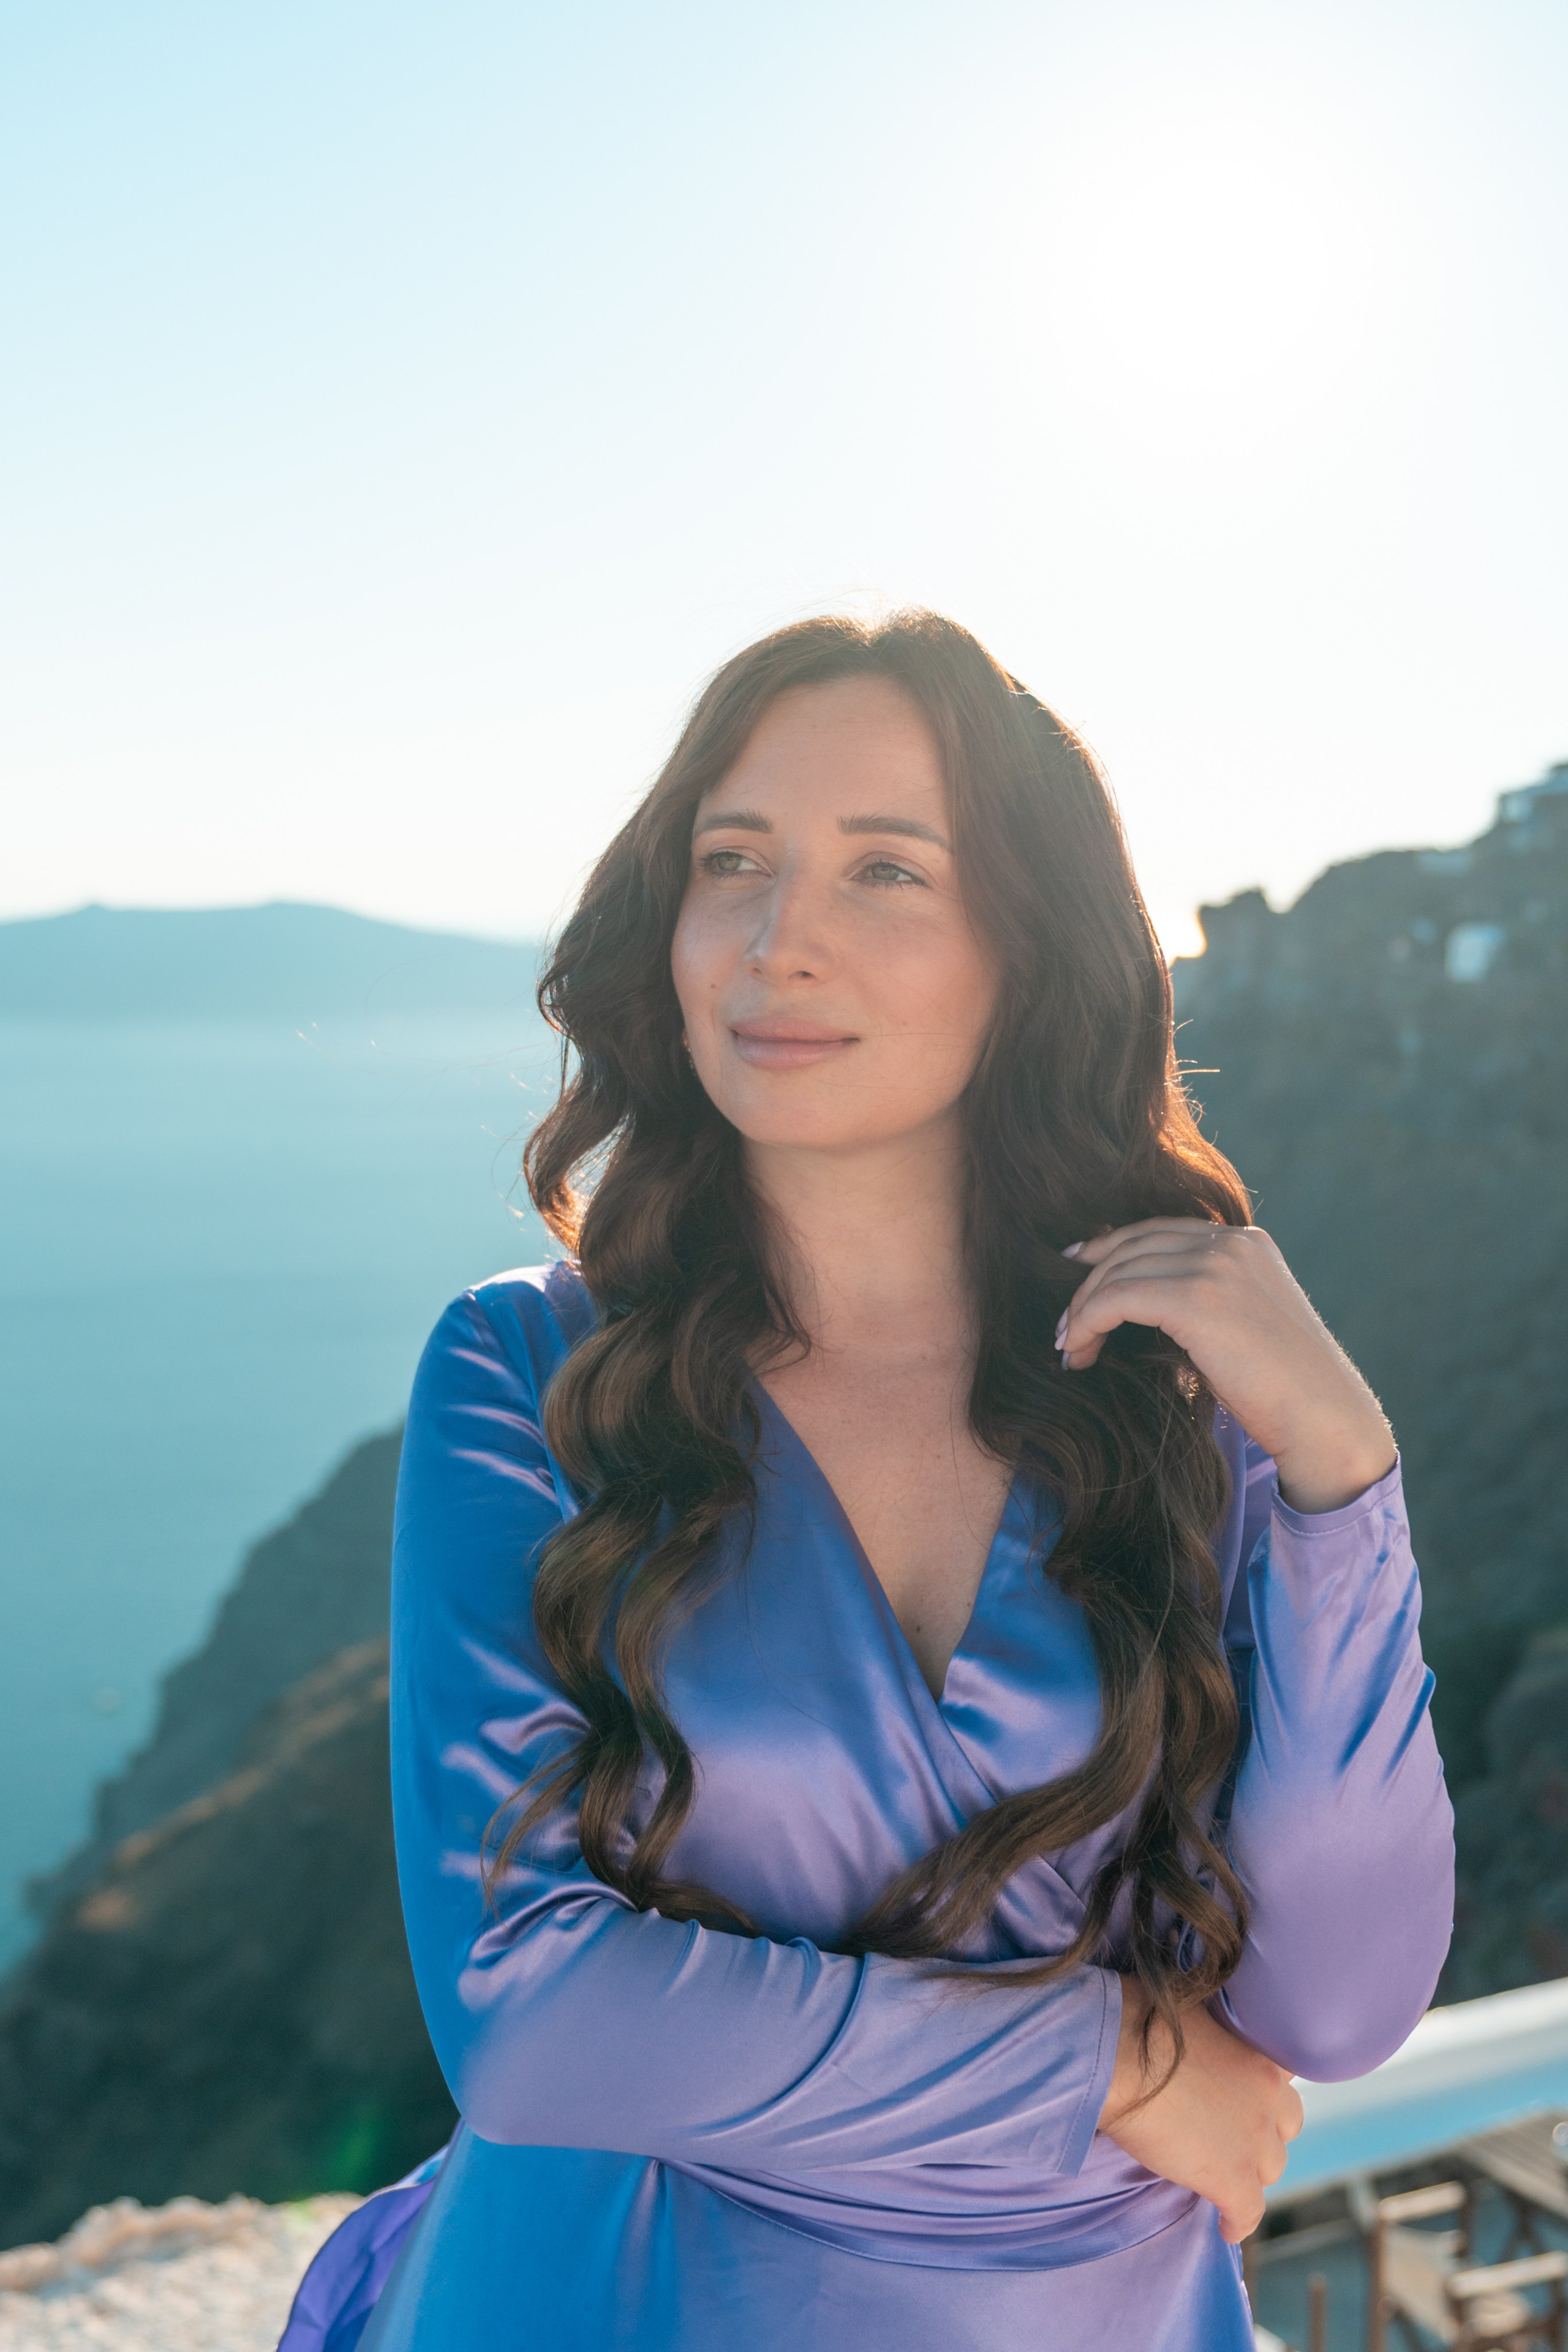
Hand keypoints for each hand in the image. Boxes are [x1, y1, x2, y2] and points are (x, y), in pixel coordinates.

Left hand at [1055, 1220, 1394, 1513]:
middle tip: (1065, 1324)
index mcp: (1248, 1242)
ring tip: (1070, 1346)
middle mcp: (1232, 1242)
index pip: (1161, 1230)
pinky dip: (1087, 1323)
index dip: (1111, 1247)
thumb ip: (1205, 1297)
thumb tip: (1139, 1299)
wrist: (1323, 1419)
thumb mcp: (1245, 1323)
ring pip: (1118, 1271)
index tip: (1077, 1268)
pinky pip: (1116, 1298)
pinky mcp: (1196, 1297)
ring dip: (1082, 1310)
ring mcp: (1216, 1265)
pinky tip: (1079, 1353)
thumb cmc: (1283, 1390)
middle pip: (1133, 1245)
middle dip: (1089, 1281)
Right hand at [1099, 1982, 1302, 2242]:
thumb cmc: (1140, 2019)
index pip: (1284, 2079)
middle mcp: (1270, 2099)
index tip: (1241, 2093)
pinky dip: (1238, 2221)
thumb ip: (1213, 2031)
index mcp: (1261, 2055)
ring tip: (1221, 2171)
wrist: (1118, 2055)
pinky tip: (1225, 2224)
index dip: (1262, 2089)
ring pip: (1270, 2169)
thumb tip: (1198, 2034)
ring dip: (1249, 2169)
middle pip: (1286, 2127)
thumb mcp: (1192, 2010)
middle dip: (1264, 2131)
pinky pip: (1248, 2213)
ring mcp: (1254, 2142)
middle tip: (1229, 2131)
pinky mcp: (1231, 2179)